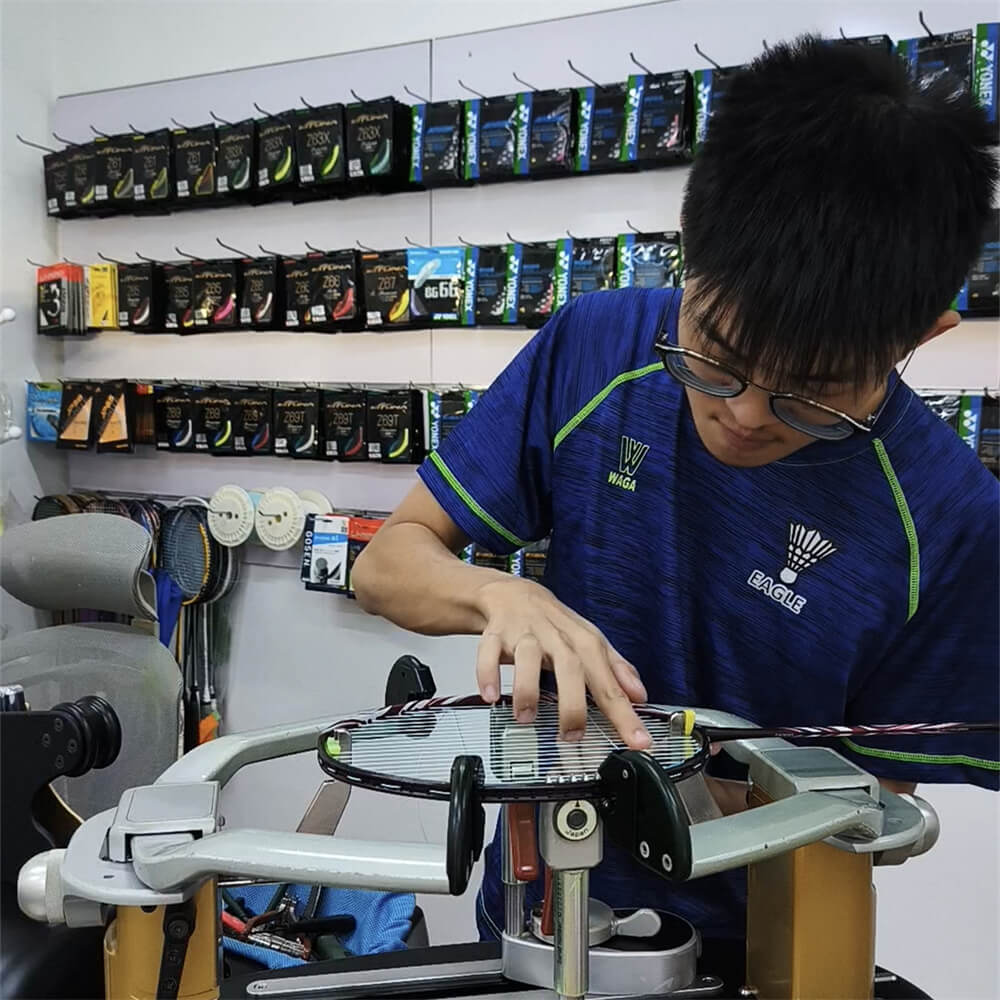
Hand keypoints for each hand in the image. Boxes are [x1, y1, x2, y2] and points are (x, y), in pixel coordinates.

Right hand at [473, 576, 650, 748]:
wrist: (514, 595)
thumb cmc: (555, 625)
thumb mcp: (591, 643)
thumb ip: (617, 670)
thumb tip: (640, 695)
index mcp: (584, 643)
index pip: (609, 682)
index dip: (625, 714)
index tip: (638, 742)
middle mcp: (556, 637)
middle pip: (570, 667)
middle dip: (572, 705)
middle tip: (571, 735)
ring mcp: (525, 634)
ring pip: (527, 658)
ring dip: (526, 690)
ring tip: (525, 717)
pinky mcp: (496, 633)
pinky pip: (489, 652)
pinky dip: (488, 673)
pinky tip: (491, 695)